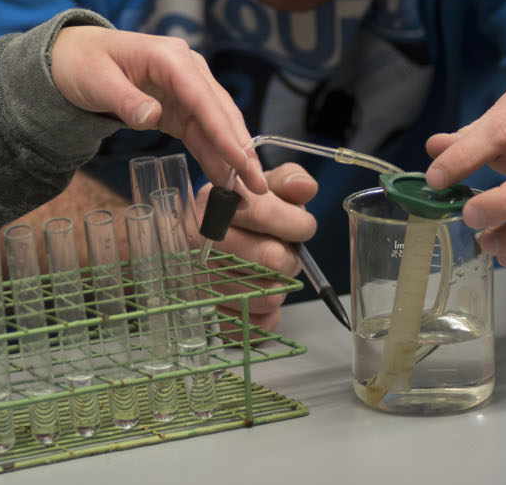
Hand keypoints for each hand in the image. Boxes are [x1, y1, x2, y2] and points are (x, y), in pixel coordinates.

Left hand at [49, 26, 265, 195]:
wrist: (74, 57)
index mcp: (169, 57)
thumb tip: (151, 117)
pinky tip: (224, 179)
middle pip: (220, 111)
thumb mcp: (97, 81)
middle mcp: (187, 69)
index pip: (203, 97)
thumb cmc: (83, 63)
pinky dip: (213, 155)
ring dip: (232, 157)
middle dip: (240, 149)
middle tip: (258, 185)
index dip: (224, 131)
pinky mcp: (180, 105)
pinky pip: (201, 132)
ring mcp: (187, 87)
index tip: (242, 161)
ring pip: (216, 125)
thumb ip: (125, 100)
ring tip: (249, 190)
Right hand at [198, 163, 317, 331]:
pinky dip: (268, 315)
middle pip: (271, 259)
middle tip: (285, 252)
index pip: (265, 214)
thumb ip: (290, 181)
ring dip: (281, 286)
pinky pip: (253, 324)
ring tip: (271, 273)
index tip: (301, 226)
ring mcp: (200, 279)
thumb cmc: (241, 211)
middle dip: (290, 257)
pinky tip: (262, 294)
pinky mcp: (208, 311)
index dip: (297, 224)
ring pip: (268, 295)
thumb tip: (305, 188)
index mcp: (215, 203)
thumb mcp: (264, 185)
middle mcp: (201, 241)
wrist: (201, 237)